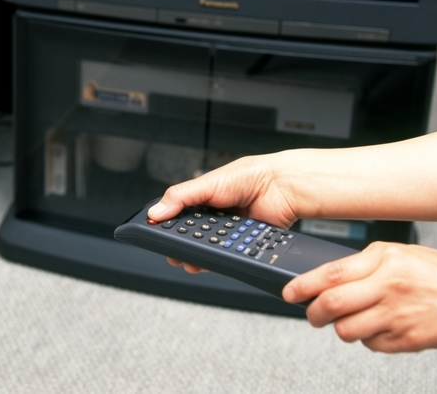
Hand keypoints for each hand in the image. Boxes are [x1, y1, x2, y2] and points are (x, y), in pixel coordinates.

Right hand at [146, 155, 300, 273]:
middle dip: (182, 247)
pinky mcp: (244, 243)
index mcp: (203, 199)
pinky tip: (213, 260)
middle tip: (173, 255)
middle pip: (192, 237)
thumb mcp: (207, 183)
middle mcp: (215, 215)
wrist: (281, 187)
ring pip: (210, 249)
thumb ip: (180, 197)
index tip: (155, 236)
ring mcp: (230, 231)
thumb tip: (155, 211)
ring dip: (200, 256)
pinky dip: (221, 259)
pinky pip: (229, 256)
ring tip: (190, 261)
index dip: (166, 227)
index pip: (179, 216)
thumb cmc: (250, 175)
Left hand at [282, 242, 436, 352]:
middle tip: (312, 314)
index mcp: (385, 259)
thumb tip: (329, 278)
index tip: (288, 291)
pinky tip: (381, 327)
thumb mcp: (402, 254)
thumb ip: (366, 264)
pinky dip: (368, 339)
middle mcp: (389, 287)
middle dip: (314, 313)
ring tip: (352, 320)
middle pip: (332, 305)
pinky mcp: (407, 340)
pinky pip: (371, 344)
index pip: (331, 273)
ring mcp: (398, 316)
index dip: (303, 285)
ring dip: (341, 328)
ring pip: (347, 330)